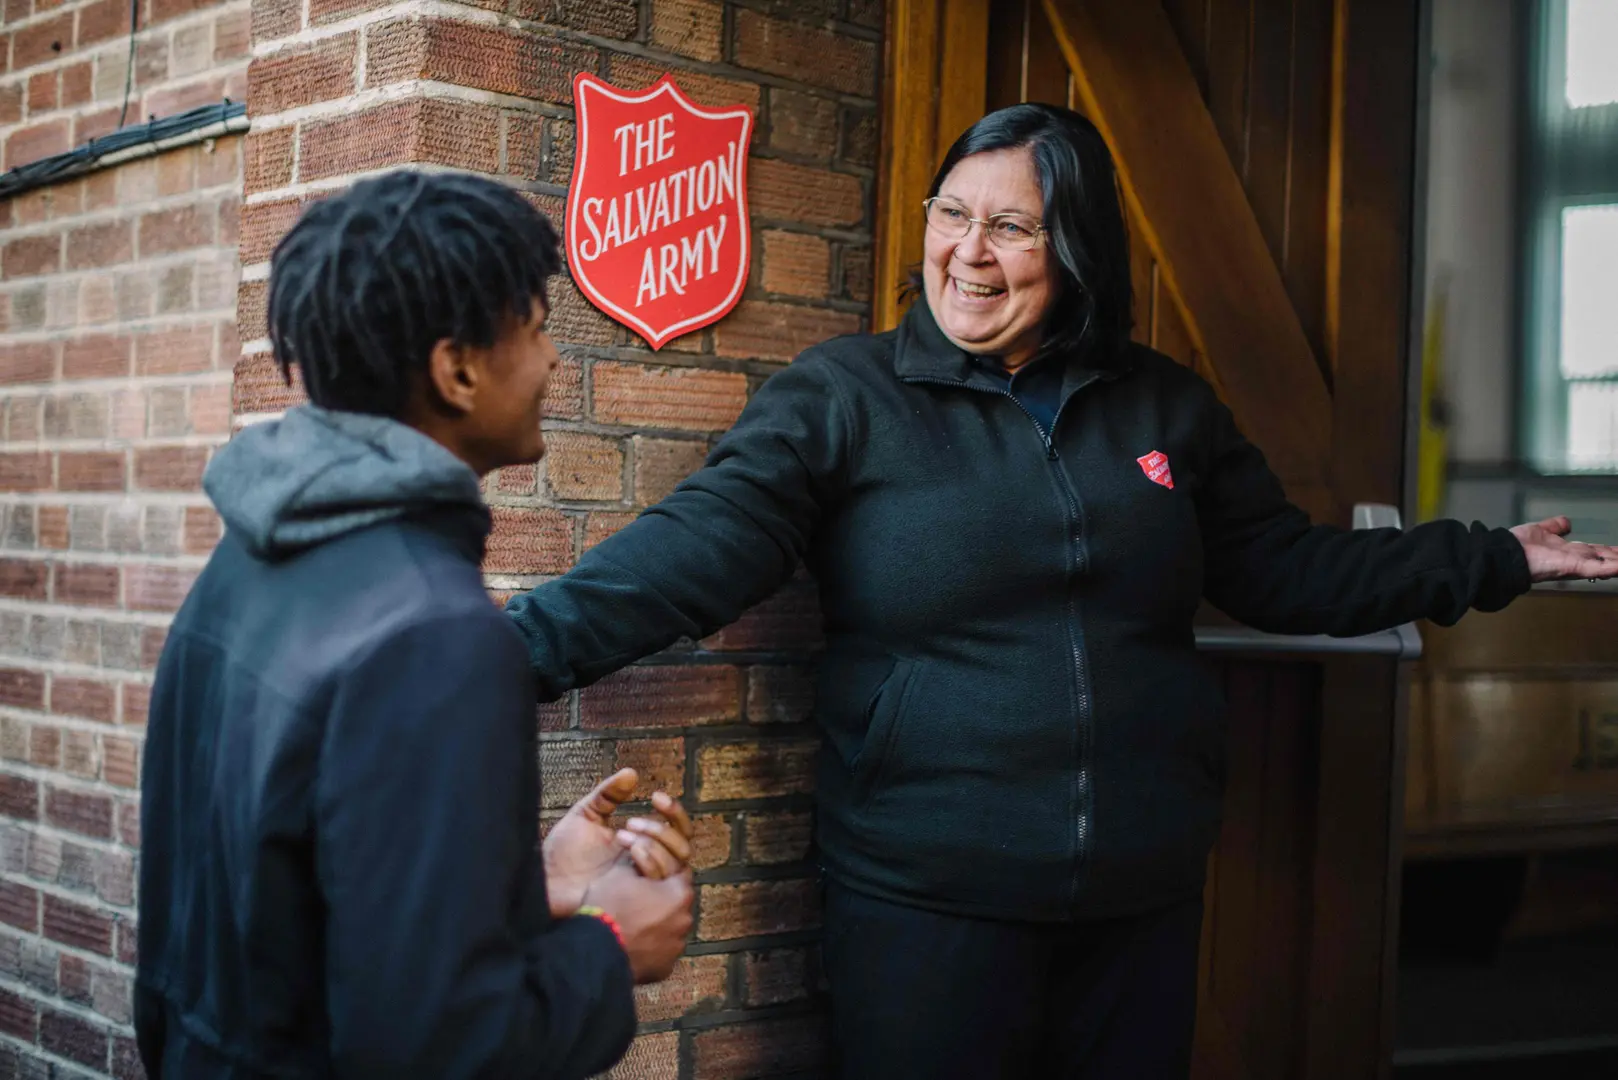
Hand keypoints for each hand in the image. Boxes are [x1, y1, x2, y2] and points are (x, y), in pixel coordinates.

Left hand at [544, 768, 694, 917]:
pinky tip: (625, 855)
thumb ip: (608, 794)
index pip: (677, 829)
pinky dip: (649, 862)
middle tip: (630, 823)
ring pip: (676, 864)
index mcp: (641, 844)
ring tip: (621, 836)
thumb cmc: (562, 852)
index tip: (656, 797)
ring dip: (654, 844)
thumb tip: (632, 773)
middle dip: (661, 830)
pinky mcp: (638, 900)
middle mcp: (648, 864)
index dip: (674, 811)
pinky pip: (661, 883)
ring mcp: (645, 883)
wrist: (546, 883)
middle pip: (683, 846)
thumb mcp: (586, 814)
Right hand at [583, 861, 693, 983]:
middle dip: (663, 901)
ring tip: (633, 926)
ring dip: (658, 927)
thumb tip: (640, 857)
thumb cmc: (609, 905)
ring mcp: (676, 948)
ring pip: (670, 930)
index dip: (665, 872)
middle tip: (639, 901)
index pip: (681, 874)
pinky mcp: (665, 969)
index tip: (650, 875)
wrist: (595, 950)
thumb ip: (638, 863)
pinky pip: (661, 954)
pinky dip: (651, 950)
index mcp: (679, 893)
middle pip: (678, 904)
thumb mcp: (620, 872)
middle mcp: (685, 920)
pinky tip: (632, 945)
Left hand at [1510, 516, 1617, 582]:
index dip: (1611, 551)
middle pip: (1605, 558)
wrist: (1508, 555)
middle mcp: (1576, 558)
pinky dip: (1613, 567)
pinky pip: (1598, 568)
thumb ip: (1555, 527)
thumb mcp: (1542, 530)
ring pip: (1607, 564)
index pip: (1596, 551)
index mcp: (1569, 550)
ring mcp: (1577, 564)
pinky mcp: (1575, 567)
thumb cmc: (1520, 545)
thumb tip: (1566, 522)